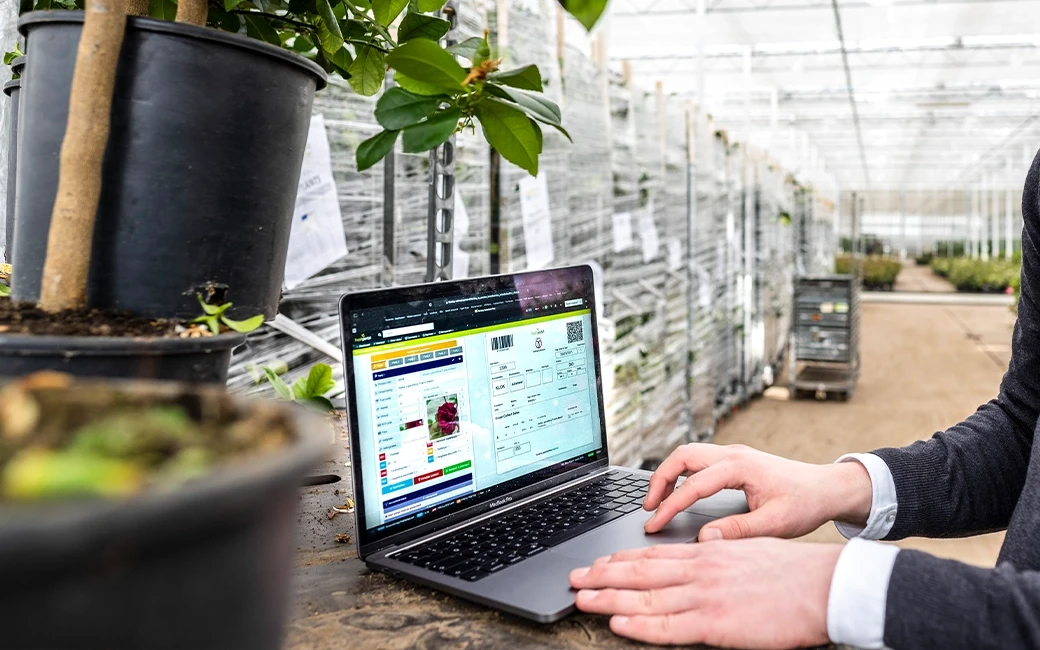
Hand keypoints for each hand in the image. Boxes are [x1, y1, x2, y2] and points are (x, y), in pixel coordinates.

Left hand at [569, 539, 841, 647]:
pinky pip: (668, 626)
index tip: (598, 562)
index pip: (654, 556)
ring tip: (582, 599)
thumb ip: (718, 556)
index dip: (621, 560)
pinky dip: (639, 626)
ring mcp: (704, 596)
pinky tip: (617, 624)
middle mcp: (699, 570)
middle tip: (575, 579)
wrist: (823, 585)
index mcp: (708, 553)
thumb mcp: (747, 552)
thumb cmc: (793, 573)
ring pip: (644, 598)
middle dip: (602, 576)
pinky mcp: (715, 623)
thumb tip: (699, 559)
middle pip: (639, 573)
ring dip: (608, 599)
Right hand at [643, 443, 872, 539]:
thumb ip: (737, 531)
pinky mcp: (735, 459)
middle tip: (647, 507)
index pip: (692, 485)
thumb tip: (704, 539)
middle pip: (682, 456)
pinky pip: (699, 459)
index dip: (668, 506)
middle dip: (659, 480)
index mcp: (740, 467)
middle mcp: (733, 454)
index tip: (653, 524)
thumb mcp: (774, 524)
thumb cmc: (806, 504)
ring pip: (688, 454)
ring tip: (658, 501)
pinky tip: (680, 493)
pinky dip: (682, 474)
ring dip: (669, 474)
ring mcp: (733, 454)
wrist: (828, 488)